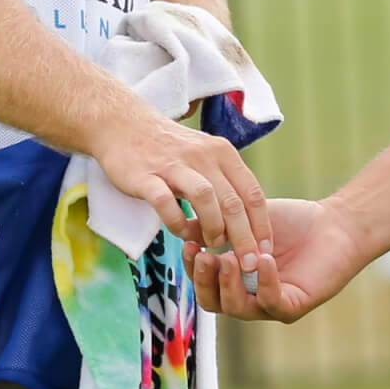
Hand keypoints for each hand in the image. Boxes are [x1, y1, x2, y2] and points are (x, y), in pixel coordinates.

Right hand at [92, 106, 272, 265]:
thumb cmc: (170, 149)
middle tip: (247, 263)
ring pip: (205, 199)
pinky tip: (179, 232)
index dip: (262, 225)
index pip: (252, 193)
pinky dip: (176, 222)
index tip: (265, 251)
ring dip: (212, 228)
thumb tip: (245, 225)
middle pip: (233, 201)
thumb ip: (225, 185)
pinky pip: (166, 203)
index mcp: (223, 153)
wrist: (124, 125)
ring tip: (211, 244)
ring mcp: (174, 165)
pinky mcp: (146, 176)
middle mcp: (203, 157)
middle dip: (243, 237)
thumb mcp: (206, 157)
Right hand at [185, 198, 365, 322]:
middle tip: (202, 256)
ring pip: (238, 308)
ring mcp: (270, 305)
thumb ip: (217, 226)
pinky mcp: (293, 306)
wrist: (334, 224)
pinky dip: (265, 281)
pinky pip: (272, 301)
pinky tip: (261, 259)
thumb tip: (182, 227)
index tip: (187, 244)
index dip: (193, 267)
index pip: (205, 283)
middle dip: (204, 280)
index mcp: (234, 281)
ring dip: (229, 284)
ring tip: (228, 259)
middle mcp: (248, 298)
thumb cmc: (291, 223)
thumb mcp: (246, 221)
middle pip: (214, 302)